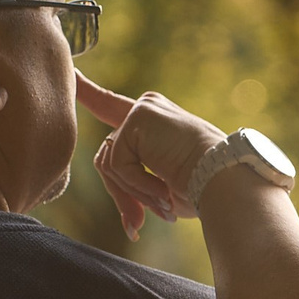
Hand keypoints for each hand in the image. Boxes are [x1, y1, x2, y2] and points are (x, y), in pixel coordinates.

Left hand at [76, 72, 225, 238]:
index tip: (72, 73)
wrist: (226, 181)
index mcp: (153, 124)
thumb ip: (138, 193)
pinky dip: (139, 185)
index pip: (112, 106)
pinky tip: (164, 188)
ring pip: (110, 163)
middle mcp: (146, 110)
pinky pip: (118, 165)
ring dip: (134, 192)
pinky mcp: (137, 119)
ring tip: (164, 202)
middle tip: (139, 224)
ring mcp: (141, 111)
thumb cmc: (206, 191)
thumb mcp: (165, 192)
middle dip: (123, 195)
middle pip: (108, 158)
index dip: (89, 93)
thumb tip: (129, 226)